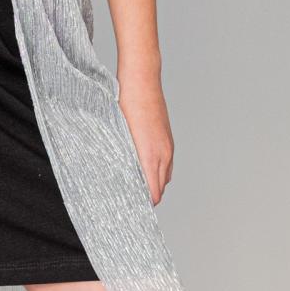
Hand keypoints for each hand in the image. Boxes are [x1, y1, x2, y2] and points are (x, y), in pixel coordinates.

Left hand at [116, 69, 175, 204]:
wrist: (142, 80)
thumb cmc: (127, 104)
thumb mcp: (121, 134)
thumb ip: (125, 159)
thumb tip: (124, 177)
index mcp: (151, 155)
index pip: (153, 192)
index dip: (144, 204)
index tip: (132, 209)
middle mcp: (164, 153)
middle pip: (160, 188)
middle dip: (148, 197)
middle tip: (131, 202)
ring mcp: (168, 146)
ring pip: (165, 177)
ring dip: (154, 184)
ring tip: (136, 187)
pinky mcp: (168, 139)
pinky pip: (166, 164)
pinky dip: (157, 172)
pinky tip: (144, 169)